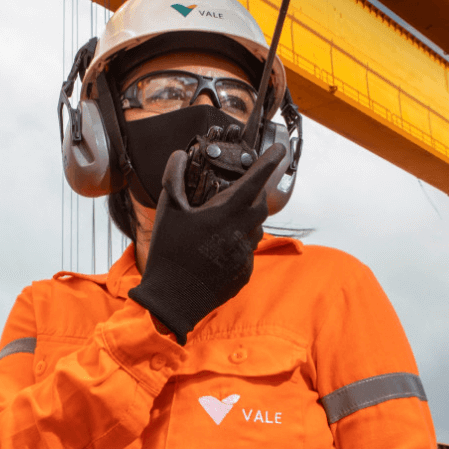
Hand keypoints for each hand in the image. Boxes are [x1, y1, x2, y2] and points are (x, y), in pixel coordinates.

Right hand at [128, 142, 286, 345]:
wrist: (172, 299)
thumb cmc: (169, 253)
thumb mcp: (167, 211)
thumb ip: (174, 178)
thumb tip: (180, 155)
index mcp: (225, 214)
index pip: (255, 181)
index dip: (269, 162)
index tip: (281, 150)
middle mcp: (241, 233)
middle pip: (260, 206)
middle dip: (256, 194)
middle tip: (241, 191)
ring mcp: (245, 256)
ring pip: (255, 230)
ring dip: (246, 221)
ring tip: (222, 223)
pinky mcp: (244, 274)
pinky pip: (247, 252)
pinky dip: (237, 245)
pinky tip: (216, 250)